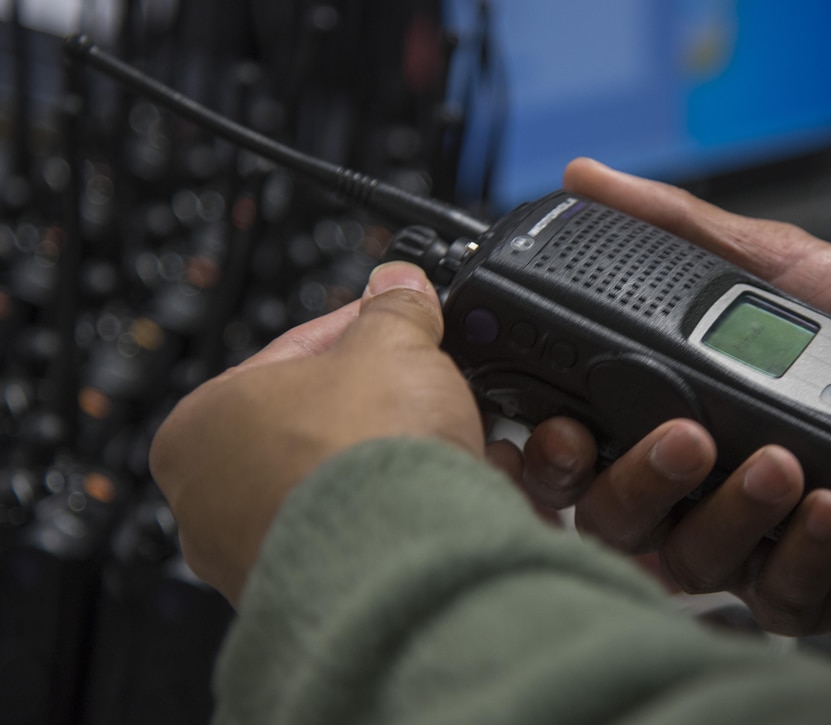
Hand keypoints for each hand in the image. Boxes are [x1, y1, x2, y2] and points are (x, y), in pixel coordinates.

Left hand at [149, 262, 483, 604]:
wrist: (402, 567)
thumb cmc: (361, 458)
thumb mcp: (392, 345)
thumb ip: (396, 309)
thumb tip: (400, 285)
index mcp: (201, 424)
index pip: (293, 355)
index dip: (363, 333)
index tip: (401, 331)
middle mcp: (211, 500)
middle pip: (317, 425)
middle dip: (381, 404)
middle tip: (426, 389)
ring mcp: (255, 557)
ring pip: (344, 484)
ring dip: (397, 460)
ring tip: (448, 444)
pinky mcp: (310, 596)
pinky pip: (366, 534)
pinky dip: (403, 512)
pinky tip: (443, 493)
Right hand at [518, 158, 830, 634]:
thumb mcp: (766, 261)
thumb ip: (669, 226)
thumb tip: (585, 179)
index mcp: (660, 419)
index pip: (574, 461)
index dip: (549, 459)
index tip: (562, 430)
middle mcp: (690, 488)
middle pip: (614, 522)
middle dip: (637, 483)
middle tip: (687, 437)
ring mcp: (746, 540)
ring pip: (690, 563)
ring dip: (728, 513)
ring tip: (780, 460)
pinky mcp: (807, 583)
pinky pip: (776, 598)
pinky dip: (795, 554)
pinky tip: (825, 505)